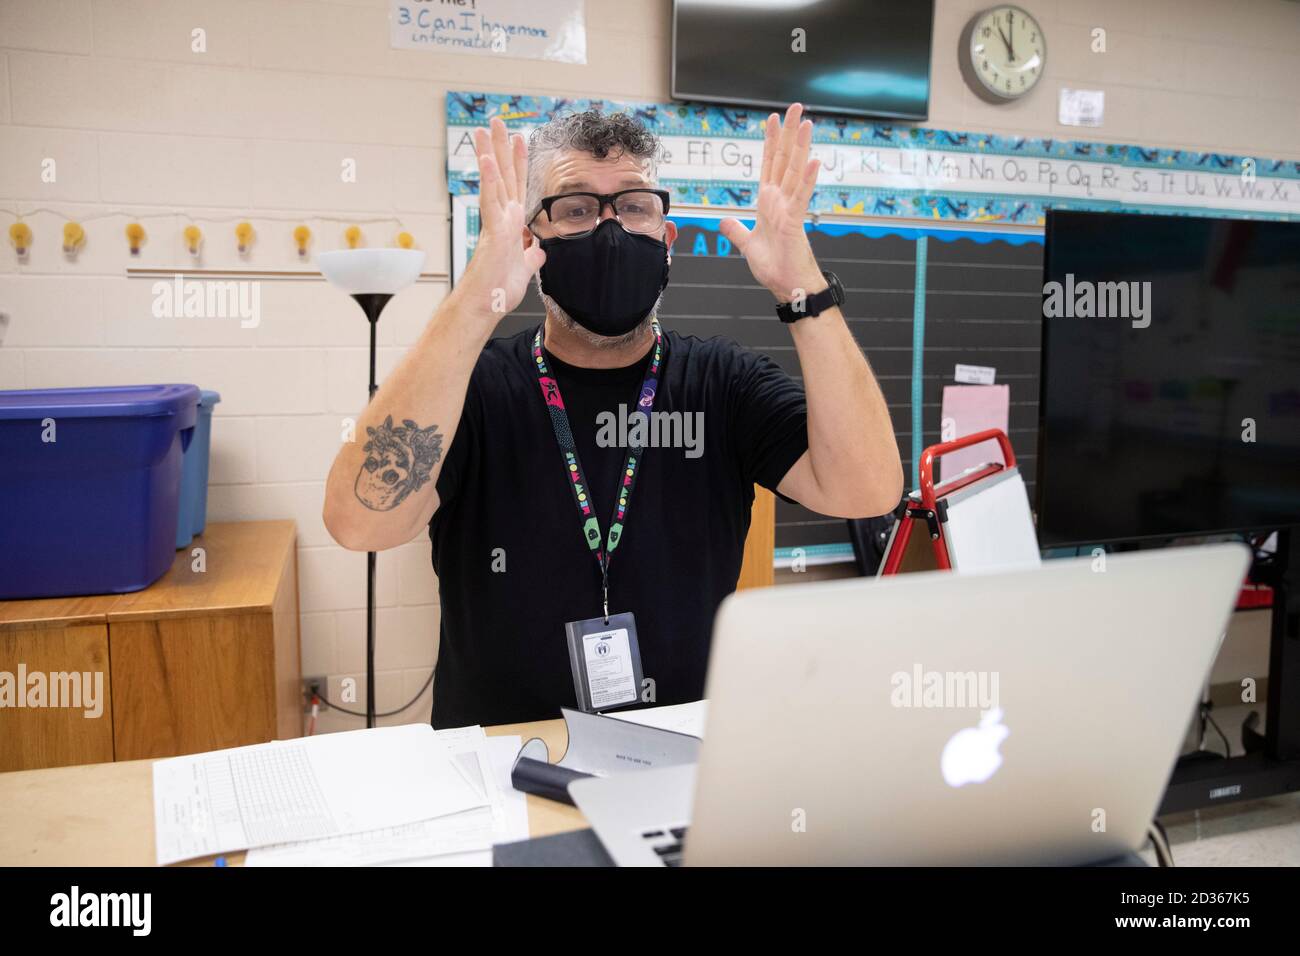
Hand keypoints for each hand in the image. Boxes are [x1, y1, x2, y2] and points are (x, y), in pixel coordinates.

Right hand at [449, 117, 545, 324]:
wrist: (486, 305)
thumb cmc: (499, 289)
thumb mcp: (526, 268)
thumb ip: (532, 255)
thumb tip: (539, 250)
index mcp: (512, 224)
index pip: (517, 186)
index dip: (519, 162)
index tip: (522, 139)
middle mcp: (503, 218)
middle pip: (504, 175)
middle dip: (501, 147)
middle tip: (497, 121)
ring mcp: (496, 223)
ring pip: (494, 181)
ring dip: (491, 153)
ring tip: (486, 129)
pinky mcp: (492, 232)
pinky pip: (490, 202)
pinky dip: (490, 181)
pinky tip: (487, 161)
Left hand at [720, 103, 823, 302]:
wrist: (786, 286)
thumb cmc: (775, 267)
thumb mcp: (748, 245)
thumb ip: (737, 231)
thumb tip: (724, 220)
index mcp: (769, 203)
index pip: (769, 165)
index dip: (770, 142)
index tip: (772, 119)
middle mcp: (781, 201)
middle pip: (784, 160)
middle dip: (788, 133)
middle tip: (795, 107)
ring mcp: (790, 209)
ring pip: (795, 171)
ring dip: (800, 147)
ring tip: (806, 122)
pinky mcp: (795, 222)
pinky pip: (802, 197)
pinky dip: (807, 179)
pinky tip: (813, 160)